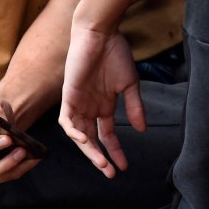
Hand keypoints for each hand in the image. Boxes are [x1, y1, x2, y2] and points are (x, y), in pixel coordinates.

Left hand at [58, 27, 144, 177]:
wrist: (100, 34)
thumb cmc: (115, 54)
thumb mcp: (129, 85)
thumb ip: (135, 108)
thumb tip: (141, 130)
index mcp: (104, 106)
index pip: (107, 135)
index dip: (115, 152)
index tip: (124, 167)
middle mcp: (90, 108)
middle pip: (92, 140)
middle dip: (100, 158)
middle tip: (110, 173)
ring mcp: (78, 103)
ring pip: (79, 135)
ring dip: (89, 151)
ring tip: (101, 164)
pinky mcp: (69, 96)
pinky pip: (67, 121)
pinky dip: (74, 132)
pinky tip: (85, 141)